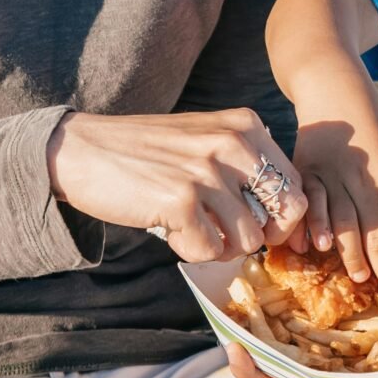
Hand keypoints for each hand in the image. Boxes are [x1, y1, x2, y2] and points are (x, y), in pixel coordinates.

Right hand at [46, 109, 306, 262]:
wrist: (81, 149)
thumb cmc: (149, 153)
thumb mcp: (208, 139)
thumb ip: (247, 166)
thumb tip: (285, 220)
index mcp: (246, 126)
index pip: (296, 186)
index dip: (284, 219)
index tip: (261, 229)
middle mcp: (233, 144)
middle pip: (285, 214)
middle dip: (261, 237)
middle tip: (228, 236)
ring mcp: (207, 172)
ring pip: (248, 240)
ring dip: (221, 246)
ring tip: (193, 229)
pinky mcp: (181, 201)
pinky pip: (209, 251)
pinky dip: (190, 250)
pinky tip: (171, 230)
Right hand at [290, 94, 377, 294]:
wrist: (329, 79)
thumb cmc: (364, 118)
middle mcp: (363, 173)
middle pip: (377, 227)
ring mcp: (333, 170)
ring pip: (345, 220)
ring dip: (353, 253)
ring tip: (362, 278)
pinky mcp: (306, 167)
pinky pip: (310, 202)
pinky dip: (313, 226)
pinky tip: (317, 248)